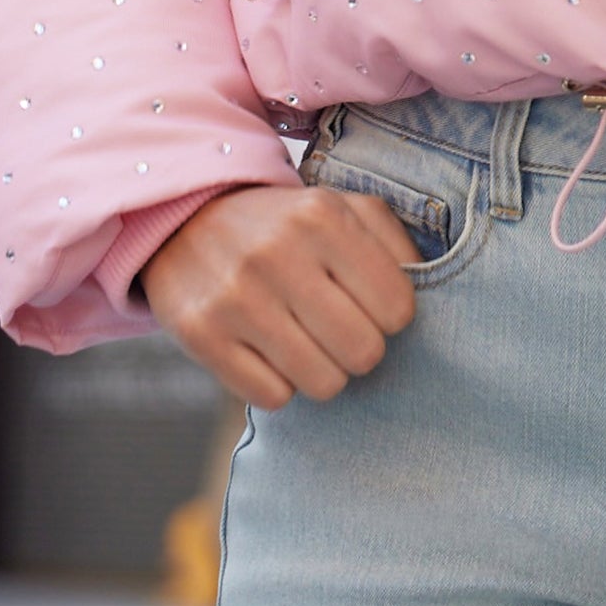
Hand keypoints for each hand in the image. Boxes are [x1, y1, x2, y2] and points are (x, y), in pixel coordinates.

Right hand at [142, 185, 419, 410]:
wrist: (183, 219)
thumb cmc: (284, 224)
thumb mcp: (341, 208)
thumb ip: (392, 242)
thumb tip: (422, 292)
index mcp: (321, 217)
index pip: (397, 308)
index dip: (392, 316)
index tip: (370, 306)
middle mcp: (277, 254)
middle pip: (364, 352)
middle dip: (361, 350)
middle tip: (341, 332)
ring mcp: (235, 298)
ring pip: (323, 383)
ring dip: (324, 371)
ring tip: (307, 343)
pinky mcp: (201, 335)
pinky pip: (272, 397)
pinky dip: (279, 384)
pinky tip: (269, 353)